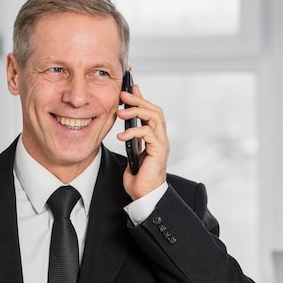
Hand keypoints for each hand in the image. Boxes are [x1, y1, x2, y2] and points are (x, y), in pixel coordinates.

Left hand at [117, 83, 168, 199]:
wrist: (144, 196)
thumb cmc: (138, 178)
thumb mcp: (132, 152)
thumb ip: (132, 139)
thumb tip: (125, 129)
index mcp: (155, 136)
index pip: (151, 111)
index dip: (141, 97)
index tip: (130, 86)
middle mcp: (161, 137)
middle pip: (155, 109)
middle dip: (138, 99)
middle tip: (122, 95)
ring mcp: (162, 143)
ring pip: (155, 116)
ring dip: (137, 111)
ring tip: (120, 112)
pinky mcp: (159, 150)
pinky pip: (148, 132)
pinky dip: (133, 131)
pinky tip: (120, 136)